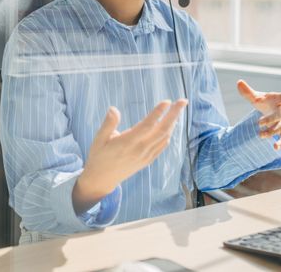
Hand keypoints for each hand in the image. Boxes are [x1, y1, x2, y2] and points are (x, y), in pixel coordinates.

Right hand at [73, 99, 187, 214]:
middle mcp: (140, 149)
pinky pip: (162, 146)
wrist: (102, 180)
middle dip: (174, 114)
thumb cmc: (99, 156)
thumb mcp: (98, 139)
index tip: (167, 101)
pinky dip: (168, 135)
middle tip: (183, 100)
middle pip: (162, 130)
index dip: (158, 113)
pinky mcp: (147, 160)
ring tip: (178, 110)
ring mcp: (145, 156)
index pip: (147, 125)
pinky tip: (171, 127)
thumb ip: (108, 124)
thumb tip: (114, 108)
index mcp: (127, 142)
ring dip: (173, 123)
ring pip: (164, 137)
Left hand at [236, 79, 280, 150]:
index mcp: (278, 100)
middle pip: (279, 115)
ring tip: (260, 135)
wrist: (271, 111)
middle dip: (270, 119)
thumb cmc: (264, 102)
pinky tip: (275, 147)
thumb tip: (239, 82)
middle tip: (259, 122)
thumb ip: (248, 92)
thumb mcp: (256, 97)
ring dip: (271, 132)